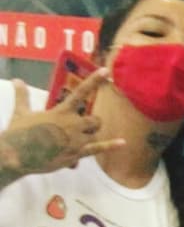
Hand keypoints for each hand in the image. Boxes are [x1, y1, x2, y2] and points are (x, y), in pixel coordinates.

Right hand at [0, 71, 124, 174]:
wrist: (17, 155)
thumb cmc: (18, 132)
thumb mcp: (21, 112)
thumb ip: (22, 96)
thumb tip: (16, 80)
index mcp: (61, 112)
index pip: (80, 92)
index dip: (94, 81)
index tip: (106, 71)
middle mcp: (73, 124)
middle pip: (94, 120)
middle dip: (91, 123)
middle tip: (80, 127)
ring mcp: (77, 140)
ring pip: (95, 134)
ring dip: (90, 136)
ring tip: (77, 139)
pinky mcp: (77, 154)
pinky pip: (98, 149)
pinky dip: (111, 146)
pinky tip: (123, 142)